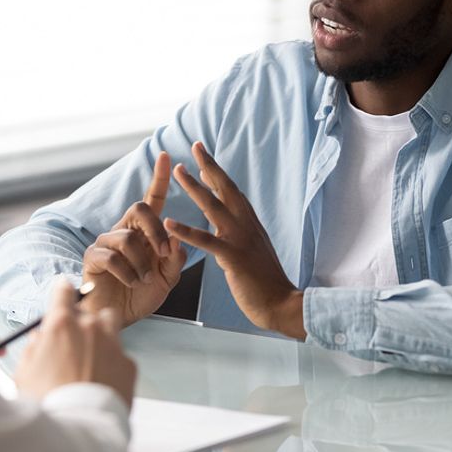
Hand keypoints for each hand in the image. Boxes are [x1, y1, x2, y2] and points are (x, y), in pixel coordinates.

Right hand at [15, 280, 136, 406]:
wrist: (79, 427)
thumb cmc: (49, 402)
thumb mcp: (24, 372)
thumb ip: (33, 347)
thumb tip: (40, 338)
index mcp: (61, 324)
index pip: (63, 291)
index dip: (62, 290)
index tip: (63, 291)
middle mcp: (89, 327)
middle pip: (88, 309)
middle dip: (81, 321)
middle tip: (73, 342)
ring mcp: (112, 343)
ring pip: (111, 323)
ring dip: (102, 332)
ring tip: (91, 356)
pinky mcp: (128, 363)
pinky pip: (121, 354)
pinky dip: (113, 363)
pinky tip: (102, 380)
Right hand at [81, 151, 186, 324]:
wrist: (116, 319)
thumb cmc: (140, 296)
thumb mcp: (166, 279)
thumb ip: (174, 259)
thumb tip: (175, 237)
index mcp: (143, 232)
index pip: (152, 199)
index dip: (160, 177)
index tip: (168, 156)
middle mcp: (124, 231)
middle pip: (139, 208)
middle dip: (156, 229)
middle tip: (163, 252)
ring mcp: (105, 243)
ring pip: (127, 238)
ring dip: (141, 261)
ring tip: (143, 279)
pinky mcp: (92, 258)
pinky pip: (112, 257)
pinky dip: (127, 273)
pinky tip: (130, 283)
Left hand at [164, 141, 305, 337]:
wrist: (282, 304)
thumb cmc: (265, 281)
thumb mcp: (250, 251)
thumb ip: (236, 234)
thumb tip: (221, 225)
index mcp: (250, 223)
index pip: (232, 191)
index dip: (217, 172)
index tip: (203, 156)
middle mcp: (247, 225)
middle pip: (225, 188)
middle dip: (209, 166)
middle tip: (194, 147)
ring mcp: (240, 239)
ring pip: (214, 206)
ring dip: (195, 187)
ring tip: (178, 171)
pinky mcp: (233, 257)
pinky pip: (206, 241)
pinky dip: (187, 231)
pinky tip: (170, 223)